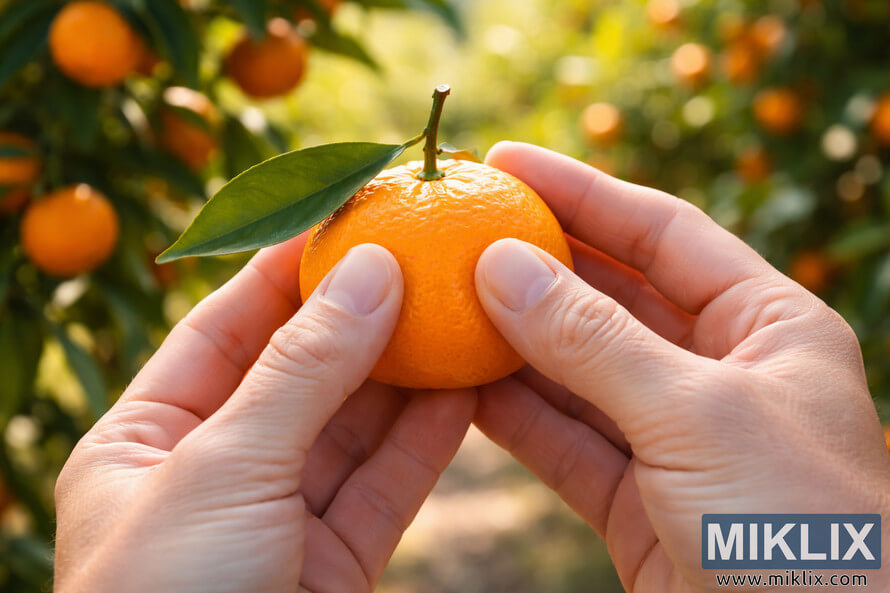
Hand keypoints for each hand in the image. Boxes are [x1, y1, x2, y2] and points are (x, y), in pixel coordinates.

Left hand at [53, 239, 475, 592]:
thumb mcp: (224, 468)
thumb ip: (302, 369)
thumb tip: (368, 270)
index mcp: (147, 439)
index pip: (227, 327)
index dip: (289, 268)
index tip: (350, 217)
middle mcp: (215, 471)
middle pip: (301, 371)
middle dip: (363, 316)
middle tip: (424, 256)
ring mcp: (279, 517)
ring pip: (355, 426)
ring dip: (409, 371)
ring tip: (461, 310)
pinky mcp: (335, 561)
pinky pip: (386, 482)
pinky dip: (429, 436)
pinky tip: (468, 388)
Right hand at [473, 142, 889, 591]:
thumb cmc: (800, 533)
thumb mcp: (696, 415)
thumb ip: (594, 341)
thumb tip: (501, 265)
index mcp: (769, 327)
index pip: (664, 233)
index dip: (583, 192)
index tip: (507, 161)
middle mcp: (720, 372)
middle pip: (612, 296)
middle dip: (538, 264)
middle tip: (460, 227)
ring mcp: (672, 435)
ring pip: (577, 371)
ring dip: (512, 340)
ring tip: (443, 301)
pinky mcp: (635, 499)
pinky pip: (563, 439)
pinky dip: (512, 414)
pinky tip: (460, 384)